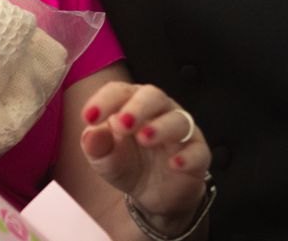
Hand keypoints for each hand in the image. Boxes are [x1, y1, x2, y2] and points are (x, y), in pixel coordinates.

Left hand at [80, 81, 211, 228]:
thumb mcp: (105, 159)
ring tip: (144, 139)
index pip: (120, 92)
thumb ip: (96, 145)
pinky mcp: (198, 153)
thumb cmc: (127, 164)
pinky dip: (188, 156)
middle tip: (123, 124)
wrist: (155, 195)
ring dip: (161, 127)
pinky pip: (198, 150)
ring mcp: (181, 131)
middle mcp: (159, 110)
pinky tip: (174, 164)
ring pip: (177, 120)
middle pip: (153, 96)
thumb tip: (89, 134)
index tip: (89, 117)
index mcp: (132, 103)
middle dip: (138, 108)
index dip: (105, 101)